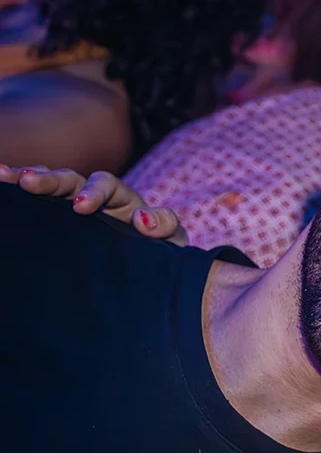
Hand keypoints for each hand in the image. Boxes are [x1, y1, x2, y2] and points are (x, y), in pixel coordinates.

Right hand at [0, 163, 187, 245]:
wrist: (157, 276)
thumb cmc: (166, 255)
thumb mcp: (172, 240)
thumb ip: (164, 225)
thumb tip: (141, 219)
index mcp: (125, 201)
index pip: (107, 186)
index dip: (95, 192)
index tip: (82, 208)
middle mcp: (98, 199)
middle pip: (72, 179)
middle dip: (51, 180)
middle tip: (28, 182)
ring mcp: (77, 212)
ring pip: (52, 189)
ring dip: (30, 180)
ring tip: (5, 177)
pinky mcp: (64, 227)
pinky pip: (41, 208)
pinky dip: (22, 197)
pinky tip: (2, 184)